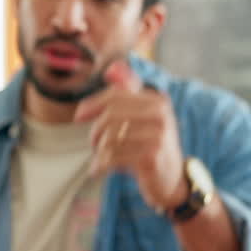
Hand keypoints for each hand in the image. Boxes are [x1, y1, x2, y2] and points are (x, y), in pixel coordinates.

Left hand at [74, 60, 186, 211]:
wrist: (172, 182)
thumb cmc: (151, 148)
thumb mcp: (143, 118)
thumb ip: (128, 93)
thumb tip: (111, 69)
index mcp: (157, 101)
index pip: (116, 95)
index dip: (93, 104)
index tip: (78, 116)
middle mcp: (160, 115)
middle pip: (110, 115)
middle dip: (96, 131)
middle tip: (93, 145)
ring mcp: (158, 135)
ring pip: (110, 137)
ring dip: (98, 150)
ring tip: (99, 158)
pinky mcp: (151, 157)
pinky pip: (113, 156)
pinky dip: (100, 165)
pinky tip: (98, 170)